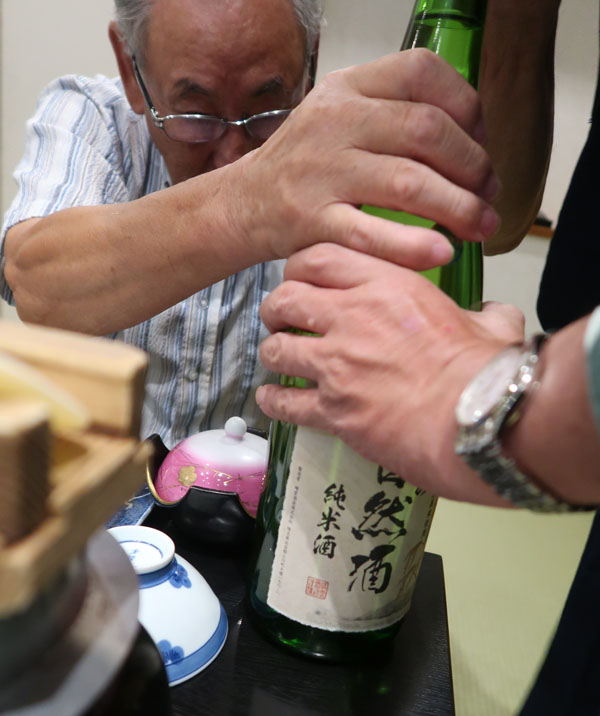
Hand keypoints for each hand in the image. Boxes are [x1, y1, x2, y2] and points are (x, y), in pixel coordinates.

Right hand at [239, 49, 498, 270]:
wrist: (244, 203)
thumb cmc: (304, 164)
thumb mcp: (339, 116)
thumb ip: (393, 113)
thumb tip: (470, 140)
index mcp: (347, 87)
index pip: (421, 73)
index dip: (467, 107)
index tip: (480, 141)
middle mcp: (334, 121)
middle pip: (426, 130)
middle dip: (473, 165)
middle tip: (487, 194)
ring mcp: (321, 171)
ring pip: (407, 182)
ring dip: (458, 207)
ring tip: (479, 226)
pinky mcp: (310, 219)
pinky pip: (370, 232)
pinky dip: (411, 245)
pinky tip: (440, 254)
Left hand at [256, 244, 524, 501]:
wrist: (481, 423)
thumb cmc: (488, 375)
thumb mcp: (494, 327)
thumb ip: (486, 313)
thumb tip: (495, 313)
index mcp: (389, 287)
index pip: (321, 258)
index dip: (300, 268)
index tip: (299, 279)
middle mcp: (353, 319)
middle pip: (286, 299)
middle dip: (277, 309)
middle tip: (281, 319)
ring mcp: (338, 365)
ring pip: (277, 348)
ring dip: (273, 352)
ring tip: (278, 358)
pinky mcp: (333, 410)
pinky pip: (284, 402)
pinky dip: (273, 401)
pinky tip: (272, 400)